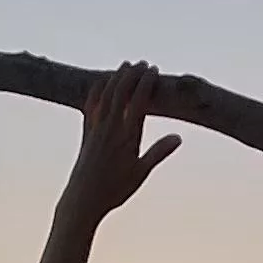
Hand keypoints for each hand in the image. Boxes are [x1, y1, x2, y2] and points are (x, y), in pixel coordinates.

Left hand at [63, 62, 180, 223]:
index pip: (138, 101)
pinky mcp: (86, 133)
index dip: (146, 83)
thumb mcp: (141, 172)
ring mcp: (96, 128)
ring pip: (105, 95)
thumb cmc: (115, 190)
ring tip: (125, 66)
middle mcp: (110, 127)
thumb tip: (178, 138)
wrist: (83, 199)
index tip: (154, 70)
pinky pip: (90, 106)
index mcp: (126, 136)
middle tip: (142, 63)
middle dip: (132, 74)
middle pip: (120, 92)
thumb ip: (159, 152)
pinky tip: (101, 83)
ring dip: (116, 78)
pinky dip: (96, 91)